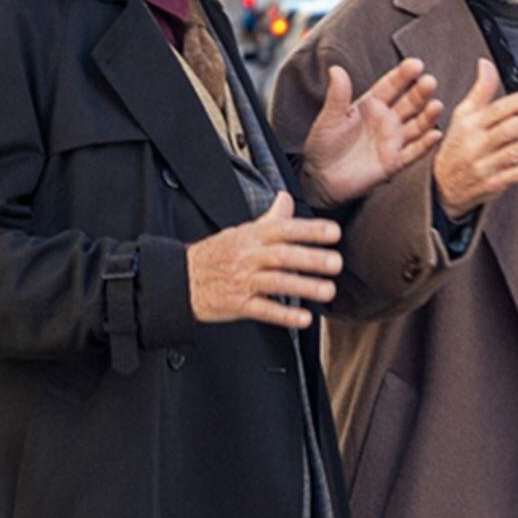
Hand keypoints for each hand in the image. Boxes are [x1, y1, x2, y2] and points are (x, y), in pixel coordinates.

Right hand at [187, 193, 342, 329]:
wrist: (182, 280)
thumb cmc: (217, 254)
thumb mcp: (242, 231)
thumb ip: (270, 218)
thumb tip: (287, 198)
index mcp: (251, 236)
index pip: (283, 228)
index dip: (309, 230)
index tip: (333, 232)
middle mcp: (248, 257)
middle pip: (282, 255)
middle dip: (311, 258)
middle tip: (336, 262)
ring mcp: (242, 281)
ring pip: (276, 282)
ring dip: (304, 286)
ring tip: (328, 291)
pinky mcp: (237, 304)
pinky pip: (263, 310)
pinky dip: (284, 315)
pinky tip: (304, 319)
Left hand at [299, 58, 443, 205]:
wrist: (321, 178)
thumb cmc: (323, 144)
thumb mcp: (329, 117)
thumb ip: (337, 95)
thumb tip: (336, 69)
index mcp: (372, 105)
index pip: (391, 86)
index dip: (403, 75)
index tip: (415, 64)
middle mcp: (387, 120)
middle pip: (409, 103)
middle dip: (420, 93)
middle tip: (430, 82)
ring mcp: (393, 141)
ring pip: (416, 125)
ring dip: (428, 116)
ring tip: (436, 106)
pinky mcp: (394, 162)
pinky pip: (414, 152)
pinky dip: (425, 144)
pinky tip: (435, 134)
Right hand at [433, 59, 517, 219]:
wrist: (441, 186)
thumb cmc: (457, 145)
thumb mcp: (462, 115)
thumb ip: (480, 90)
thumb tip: (485, 63)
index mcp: (470, 124)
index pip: (499, 109)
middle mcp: (476, 144)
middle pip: (510, 129)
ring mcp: (484, 165)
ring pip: (516, 152)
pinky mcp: (493, 184)